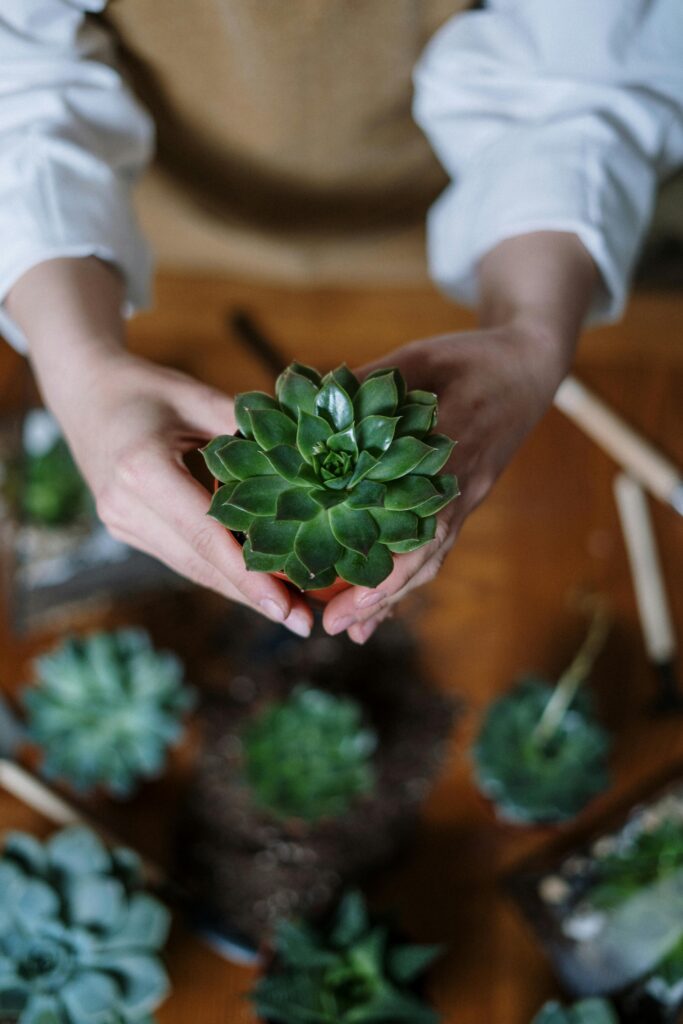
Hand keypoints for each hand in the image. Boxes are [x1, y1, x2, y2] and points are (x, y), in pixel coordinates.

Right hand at [59, 352, 314, 635]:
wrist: (85, 393)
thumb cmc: (147, 388)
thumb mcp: (198, 396)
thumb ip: (246, 430)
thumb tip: (306, 463)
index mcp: (142, 468)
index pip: (204, 534)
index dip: (246, 574)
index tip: (285, 605)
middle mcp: (126, 505)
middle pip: (199, 563)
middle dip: (253, 595)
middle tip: (305, 621)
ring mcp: (122, 522)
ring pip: (190, 567)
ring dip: (239, 591)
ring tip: (292, 611)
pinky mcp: (128, 529)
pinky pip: (181, 555)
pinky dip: (219, 570)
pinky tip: (258, 584)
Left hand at [321, 325, 567, 641]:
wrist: (530, 367)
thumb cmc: (470, 356)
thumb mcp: (416, 360)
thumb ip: (366, 385)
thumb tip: (307, 410)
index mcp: (449, 447)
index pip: (416, 515)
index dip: (385, 558)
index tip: (347, 589)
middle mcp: (460, 483)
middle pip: (422, 553)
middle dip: (380, 595)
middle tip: (332, 627)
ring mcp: (468, 495)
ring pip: (432, 557)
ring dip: (395, 596)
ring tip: (352, 629)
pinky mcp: (468, 498)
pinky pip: (439, 545)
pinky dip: (411, 576)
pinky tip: (384, 601)